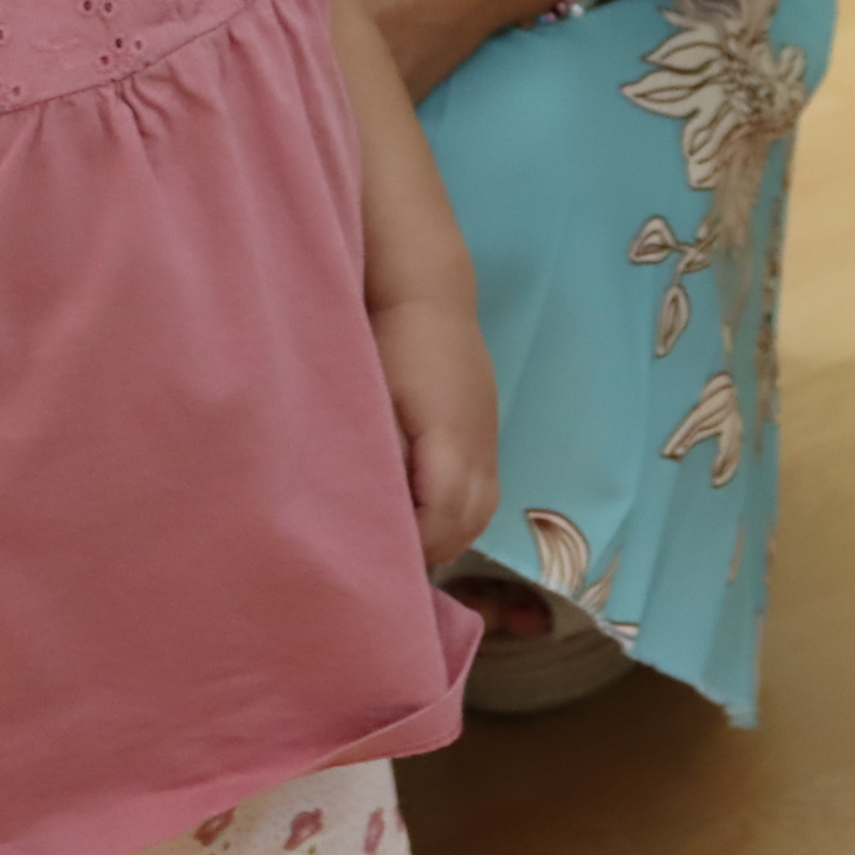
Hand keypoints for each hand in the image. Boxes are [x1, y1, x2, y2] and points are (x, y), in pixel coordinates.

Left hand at [372, 294, 500, 568]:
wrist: (428, 293)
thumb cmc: (387, 342)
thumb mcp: (371, 396)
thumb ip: (376, 453)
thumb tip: (367, 506)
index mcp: (450, 438)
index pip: (438, 518)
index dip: (409, 545)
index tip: (372, 557)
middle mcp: (478, 446)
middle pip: (466, 524)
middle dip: (427, 549)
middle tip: (383, 561)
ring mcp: (488, 441)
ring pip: (480, 514)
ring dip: (446, 535)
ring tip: (404, 545)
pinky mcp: (486, 434)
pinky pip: (483, 494)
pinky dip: (458, 516)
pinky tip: (423, 517)